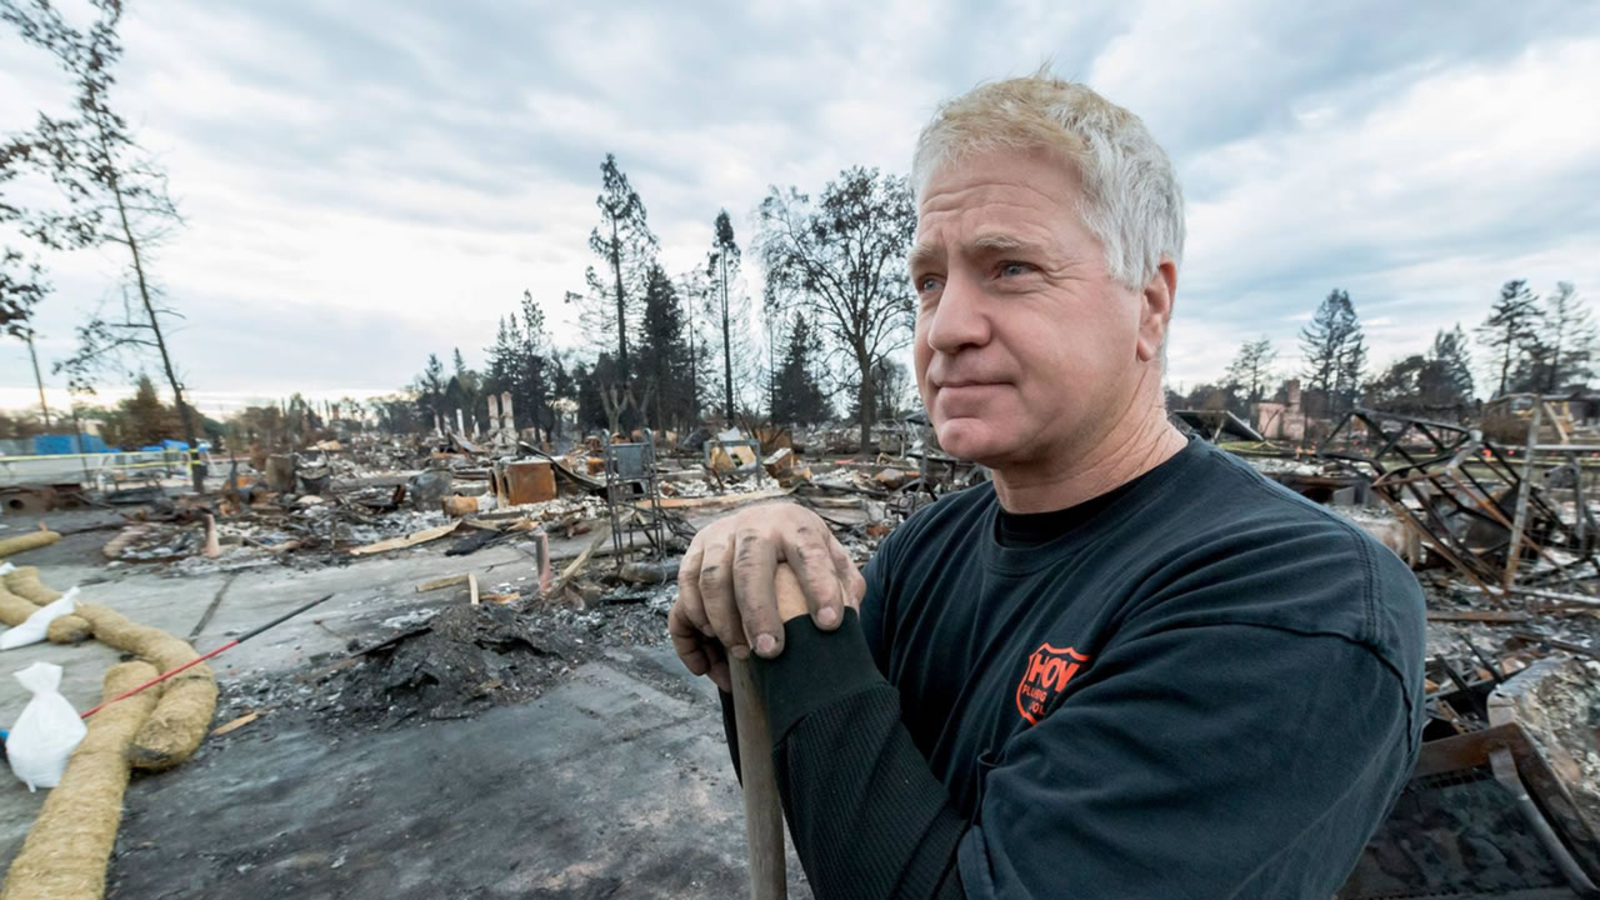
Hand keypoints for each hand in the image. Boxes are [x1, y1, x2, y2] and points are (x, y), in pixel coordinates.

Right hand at [669, 502, 866, 691]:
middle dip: (758, 612)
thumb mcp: (831, 558)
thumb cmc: (803, 553)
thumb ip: (845, 585)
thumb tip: (850, 615)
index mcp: (795, 525)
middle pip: (749, 567)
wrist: (764, 523)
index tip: (829, 624)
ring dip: (723, 621)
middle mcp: (753, 525)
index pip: (809, 553)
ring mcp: (719, 536)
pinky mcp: (694, 552)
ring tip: (741, 655)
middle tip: (770, 653)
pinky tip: (712, 645)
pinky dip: (694, 619)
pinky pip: (685, 587)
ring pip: (710, 578)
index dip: (820, 587)